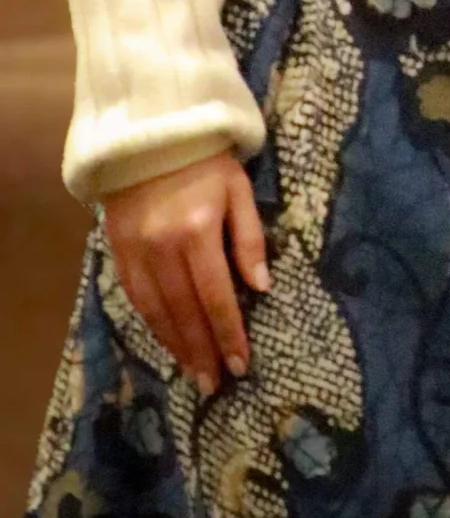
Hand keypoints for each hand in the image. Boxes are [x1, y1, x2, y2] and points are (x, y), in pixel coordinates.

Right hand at [104, 150, 270, 394]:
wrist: (149, 133)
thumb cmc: (206, 160)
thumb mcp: (239, 189)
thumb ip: (250, 238)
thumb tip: (261, 287)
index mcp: (199, 230)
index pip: (215, 295)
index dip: (228, 332)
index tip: (240, 365)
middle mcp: (163, 247)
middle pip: (185, 312)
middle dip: (202, 350)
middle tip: (215, 384)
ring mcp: (136, 252)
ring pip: (157, 312)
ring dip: (176, 346)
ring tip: (194, 373)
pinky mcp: (118, 252)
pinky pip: (136, 299)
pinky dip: (153, 325)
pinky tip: (167, 341)